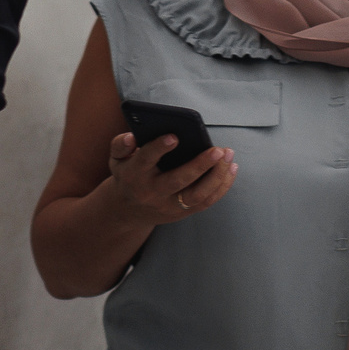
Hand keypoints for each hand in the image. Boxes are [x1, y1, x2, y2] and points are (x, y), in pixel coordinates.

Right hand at [103, 128, 235, 225]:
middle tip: (219, 150)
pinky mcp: (182, 213)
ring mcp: (168, 206)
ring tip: (229, 156)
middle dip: (200, 166)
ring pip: (196, 195)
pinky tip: (232, 169)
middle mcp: (152, 192)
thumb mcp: (117, 159)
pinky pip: (206, 202)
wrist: (127, 210)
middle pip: (177, 181)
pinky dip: (221, 187)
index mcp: (134, 174)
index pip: (146, 160)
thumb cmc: (128, 174)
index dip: (159, 148)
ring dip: (216, 177)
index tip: (175, 136)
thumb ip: (120, 144)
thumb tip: (132, 136)